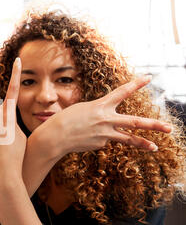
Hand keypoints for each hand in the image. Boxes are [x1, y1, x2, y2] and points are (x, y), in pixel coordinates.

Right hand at [36, 75, 171, 155]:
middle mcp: (107, 120)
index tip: (149, 77)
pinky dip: (98, 138)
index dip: (136, 84)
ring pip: (128, 139)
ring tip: (155, 147)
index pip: (122, 92)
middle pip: (135, 123)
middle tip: (169, 128)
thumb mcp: (82, 109)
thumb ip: (99, 113)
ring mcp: (105, 134)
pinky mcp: (100, 144)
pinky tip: (85, 138)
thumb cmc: (65, 119)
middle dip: (154, 125)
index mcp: (101, 106)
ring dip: (143, 143)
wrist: (55, 137)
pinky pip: (104, 140)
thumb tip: (110, 127)